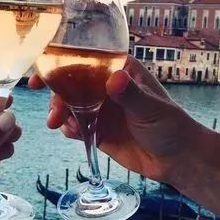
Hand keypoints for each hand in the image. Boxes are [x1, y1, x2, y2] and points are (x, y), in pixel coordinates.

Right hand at [29, 55, 201, 184]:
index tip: (42, 72)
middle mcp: (106, 86)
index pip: (85, 59)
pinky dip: (68, 128)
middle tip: (53, 111)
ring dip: (59, 112)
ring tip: (58, 125)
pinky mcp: (97, 130)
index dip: (60, 62)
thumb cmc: (170, 126)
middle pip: (71, 82)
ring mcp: (100, 108)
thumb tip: (114, 79)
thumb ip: (130, 94)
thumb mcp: (150, 108)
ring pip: (69, 104)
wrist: (177, 160)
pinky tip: (73, 134)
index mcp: (119, 70)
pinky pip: (75, 125)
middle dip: (56, 94)